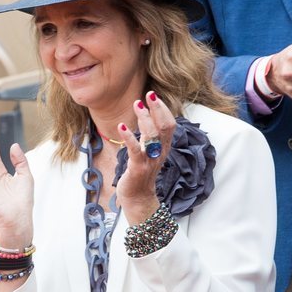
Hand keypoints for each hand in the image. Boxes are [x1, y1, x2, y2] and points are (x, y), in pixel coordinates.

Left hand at [115, 91, 172, 222]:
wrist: (138, 198)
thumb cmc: (141, 172)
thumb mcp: (148, 150)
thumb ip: (148, 134)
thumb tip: (144, 112)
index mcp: (164, 147)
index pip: (169, 125)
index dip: (163, 109)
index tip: (154, 96)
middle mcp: (160, 152)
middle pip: (164, 127)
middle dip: (157, 109)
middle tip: (149, 93)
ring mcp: (150, 160)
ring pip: (152, 136)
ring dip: (144, 118)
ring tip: (137, 105)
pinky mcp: (138, 167)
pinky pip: (135, 150)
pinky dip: (129, 137)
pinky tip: (122, 126)